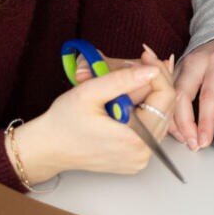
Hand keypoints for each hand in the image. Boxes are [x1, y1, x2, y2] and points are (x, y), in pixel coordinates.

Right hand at [12, 61, 171, 183]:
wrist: (48, 148)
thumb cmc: (64, 122)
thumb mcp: (90, 92)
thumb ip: (123, 80)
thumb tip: (152, 70)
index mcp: (135, 140)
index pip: (166, 97)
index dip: (158, 71)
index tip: (145, 55)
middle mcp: (142, 154)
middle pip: (166, 106)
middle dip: (156, 80)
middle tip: (142, 60)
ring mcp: (139, 159)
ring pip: (161, 116)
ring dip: (151, 94)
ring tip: (134, 77)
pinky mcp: (135, 159)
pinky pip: (151, 127)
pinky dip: (146, 108)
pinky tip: (132, 96)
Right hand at [172, 37, 213, 150]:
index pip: (209, 94)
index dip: (206, 120)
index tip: (204, 139)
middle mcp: (197, 61)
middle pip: (181, 95)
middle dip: (183, 124)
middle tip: (192, 144)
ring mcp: (184, 64)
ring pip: (169, 95)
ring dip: (173, 119)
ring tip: (185, 139)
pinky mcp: (176, 69)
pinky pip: (166, 92)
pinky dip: (168, 111)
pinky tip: (175, 127)